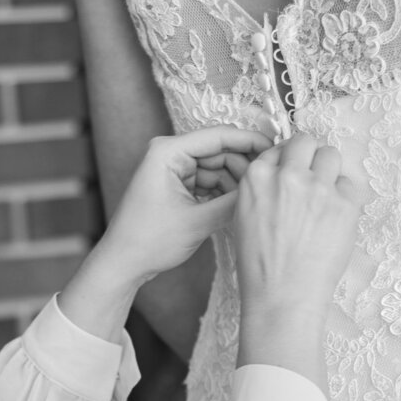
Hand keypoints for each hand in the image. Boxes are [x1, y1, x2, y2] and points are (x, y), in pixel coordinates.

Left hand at [96, 127, 272, 285]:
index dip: (251, 142)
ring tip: (256, 198)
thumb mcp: (198, 222)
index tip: (277, 151)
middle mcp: (169, 154)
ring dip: (235, 182)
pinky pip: (207, 182)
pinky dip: (222, 192)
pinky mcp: (175, 186)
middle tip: (269, 183)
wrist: (123, 264)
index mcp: (168, 151)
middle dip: (244, 167)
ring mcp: (172, 170)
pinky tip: (239, 205)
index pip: (219, 136)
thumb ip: (234, 203)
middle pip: (219, 151)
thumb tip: (265, 189)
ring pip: (216, 168)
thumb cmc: (149, 241)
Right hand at [234, 135, 360, 380]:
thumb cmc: (261, 267)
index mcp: (257, 177)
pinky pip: (352, 184)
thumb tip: (286, 171)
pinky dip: (346, 198)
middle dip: (310, 158)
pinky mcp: (345, 204)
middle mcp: (287, 176)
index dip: (289, 162)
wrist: (282, 298)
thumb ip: (263, 188)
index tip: (294, 176)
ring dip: (330, 172)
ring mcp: (318, 188)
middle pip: (307, 142)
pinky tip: (335, 219)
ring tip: (326, 199)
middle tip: (313, 181)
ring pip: (332, 155)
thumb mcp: (244, 218)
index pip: (279, 148)